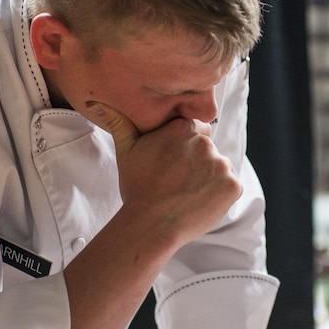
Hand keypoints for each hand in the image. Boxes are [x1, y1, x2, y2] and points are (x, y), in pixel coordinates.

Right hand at [86, 101, 241, 247]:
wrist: (151, 226)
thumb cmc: (137, 188)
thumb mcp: (126, 151)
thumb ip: (119, 123)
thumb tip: (95, 102)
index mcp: (183, 128)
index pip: (196, 130)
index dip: (186, 147)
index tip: (174, 163)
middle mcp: (205, 143)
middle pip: (209, 149)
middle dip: (198, 162)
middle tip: (178, 181)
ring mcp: (221, 165)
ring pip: (220, 168)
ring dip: (210, 178)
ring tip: (187, 193)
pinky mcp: (233, 186)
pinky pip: (231, 186)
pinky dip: (220, 195)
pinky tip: (200, 202)